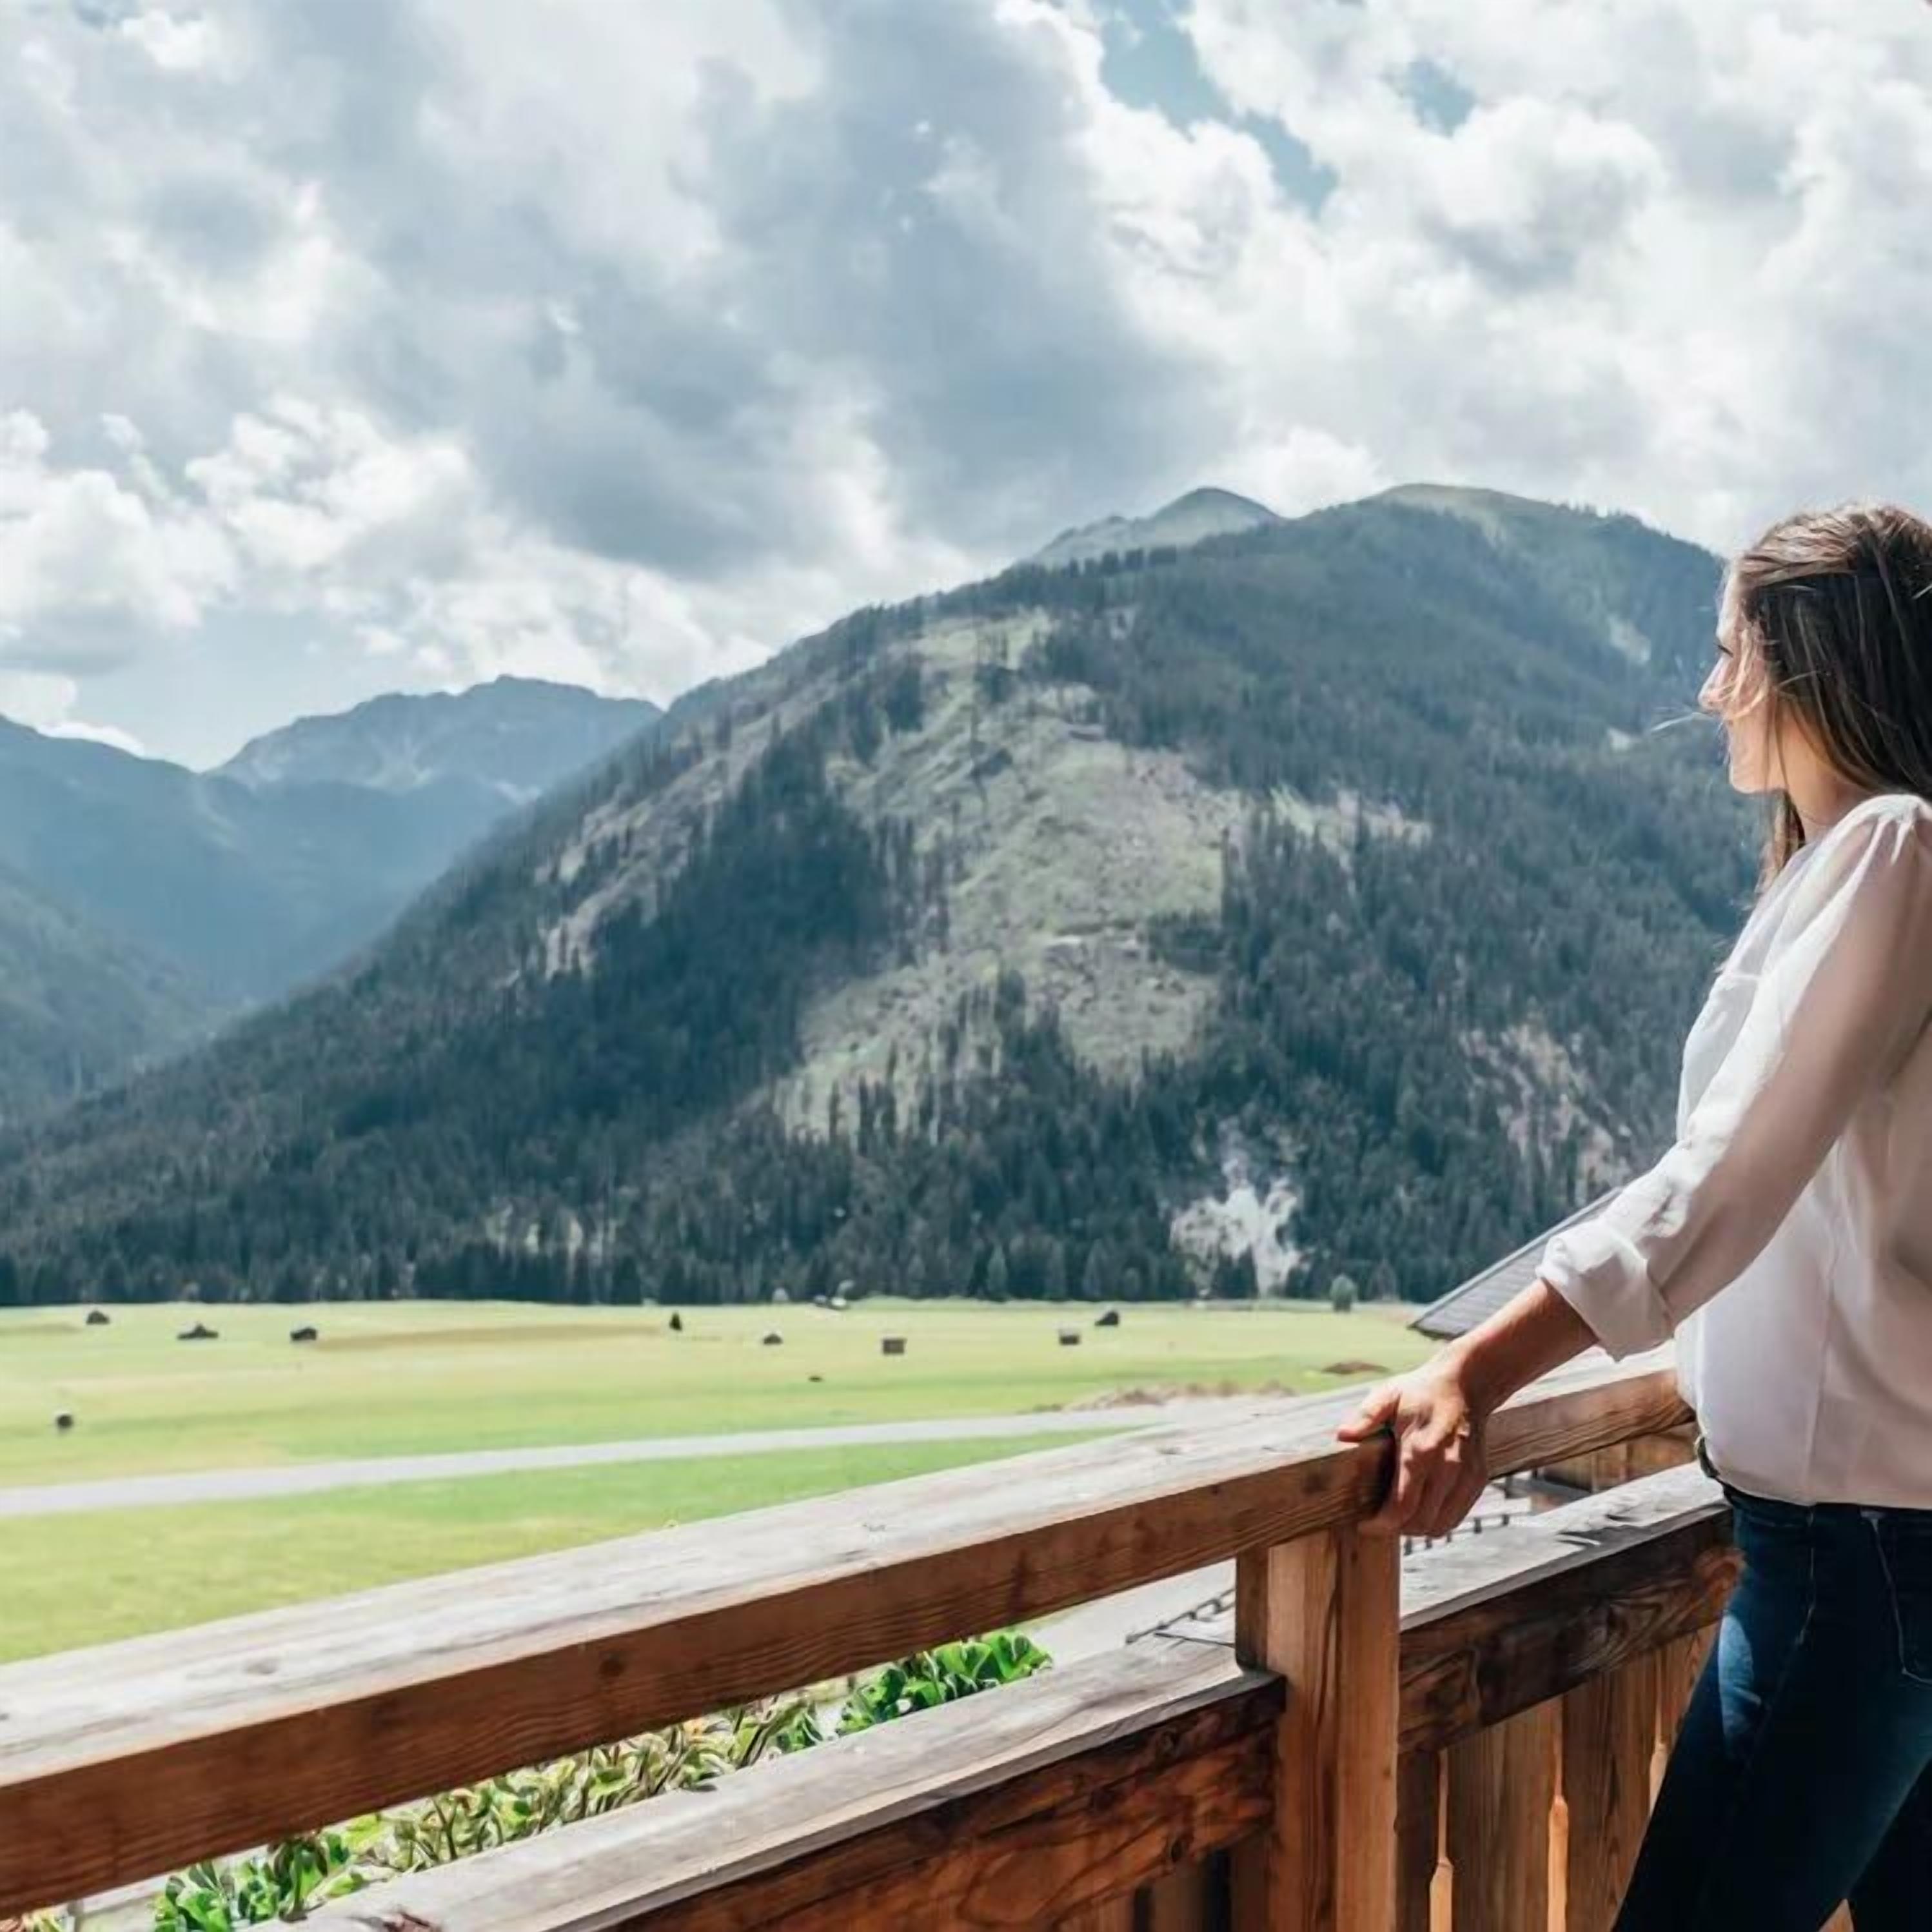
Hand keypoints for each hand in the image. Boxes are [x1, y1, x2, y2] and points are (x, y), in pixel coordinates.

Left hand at [1335, 1358, 1490, 1538]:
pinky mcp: (1477, 1479)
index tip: (1363, 1525)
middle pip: (1421, 1522)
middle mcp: (1448, 1469)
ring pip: (1441, 1525)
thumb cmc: (1422, 1391)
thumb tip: (1342, 1436)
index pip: (1402, 1507)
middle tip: (1376, 1521)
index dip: (1381, 1525)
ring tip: (1396, 1519)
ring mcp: (1465, 1476)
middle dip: (1395, 1529)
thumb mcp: (1388, 1394)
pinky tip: (1419, 1510)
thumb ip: (1365, 1416)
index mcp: (1421, 1451)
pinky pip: (1456, 1515)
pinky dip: (1437, 1521)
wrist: (1467, 1384)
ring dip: (1417, 1529)